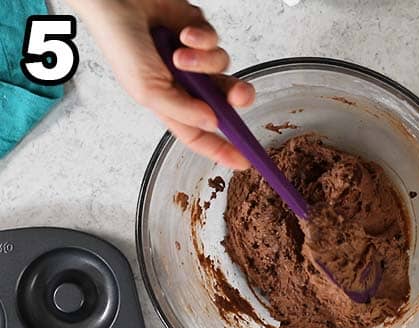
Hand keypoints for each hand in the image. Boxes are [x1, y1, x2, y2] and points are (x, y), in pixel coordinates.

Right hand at [68, 0, 254, 167]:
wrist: (116, 0)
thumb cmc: (119, 43)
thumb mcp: (146, 89)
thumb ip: (181, 110)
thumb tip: (212, 123)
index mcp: (169, 102)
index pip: (200, 133)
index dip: (222, 149)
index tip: (245, 161)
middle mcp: (184, 82)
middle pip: (224, 101)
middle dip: (236, 99)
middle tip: (237, 95)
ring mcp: (193, 57)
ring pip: (222, 68)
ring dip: (205, 62)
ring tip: (179, 54)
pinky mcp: (198, 32)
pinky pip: (215, 41)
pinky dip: (202, 38)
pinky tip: (183, 33)